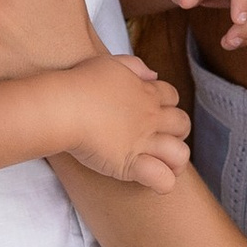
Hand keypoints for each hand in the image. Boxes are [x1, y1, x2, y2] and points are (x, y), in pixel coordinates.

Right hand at [57, 50, 192, 190]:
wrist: (64, 107)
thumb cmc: (79, 84)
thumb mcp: (109, 64)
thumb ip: (134, 67)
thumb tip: (153, 75)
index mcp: (146, 93)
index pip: (172, 97)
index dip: (166, 105)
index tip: (152, 113)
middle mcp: (150, 117)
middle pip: (182, 124)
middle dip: (177, 132)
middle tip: (159, 139)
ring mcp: (144, 142)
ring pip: (180, 153)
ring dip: (176, 160)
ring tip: (164, 165)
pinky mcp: (131, 164)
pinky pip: (163, 179)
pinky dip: (162, 183)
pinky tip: (151, 181)